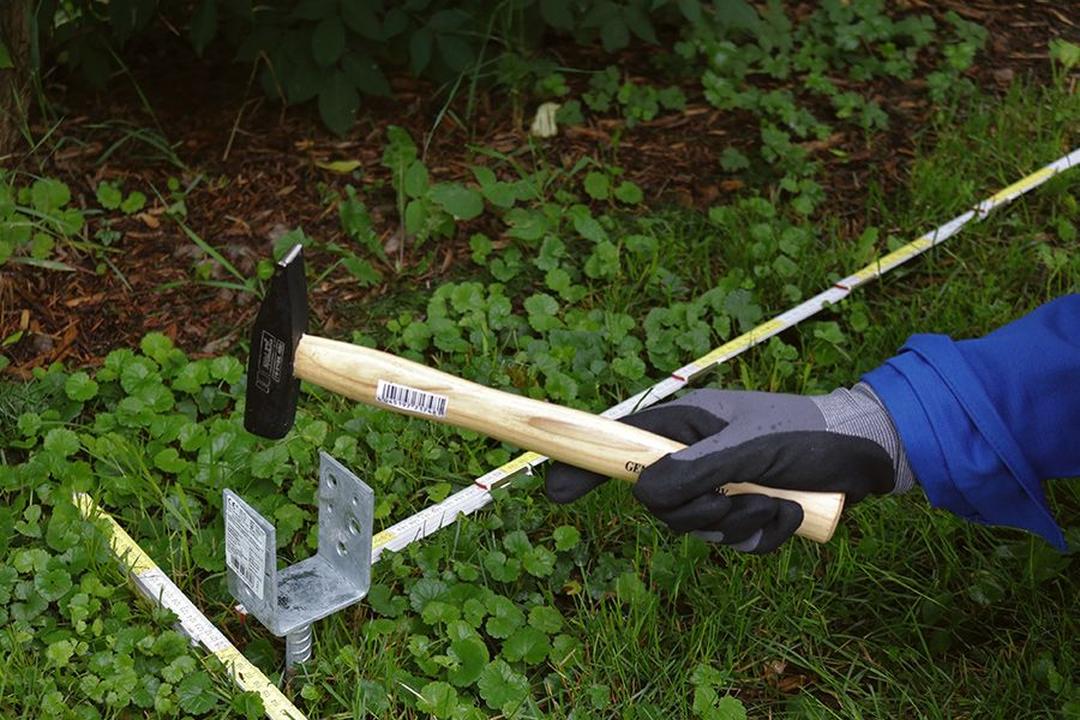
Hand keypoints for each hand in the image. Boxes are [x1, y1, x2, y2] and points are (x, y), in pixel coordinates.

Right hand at [545, 384, 912, 552]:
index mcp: (686, 426)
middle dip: (698, 513)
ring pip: (697, 529)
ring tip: (774, 502)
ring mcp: (719, 486)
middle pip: (659, 503)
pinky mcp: (745, 513)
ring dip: (739, 525)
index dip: (585, 463)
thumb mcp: (749, 448)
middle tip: (735, 502)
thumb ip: (695, 470)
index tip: (553, 489)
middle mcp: (695, 456)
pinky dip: (761, 537)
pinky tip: (788, 515)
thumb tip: (642, 494)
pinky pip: (733, 544)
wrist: (866, 453)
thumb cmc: (806, 434)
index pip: (621, 444)